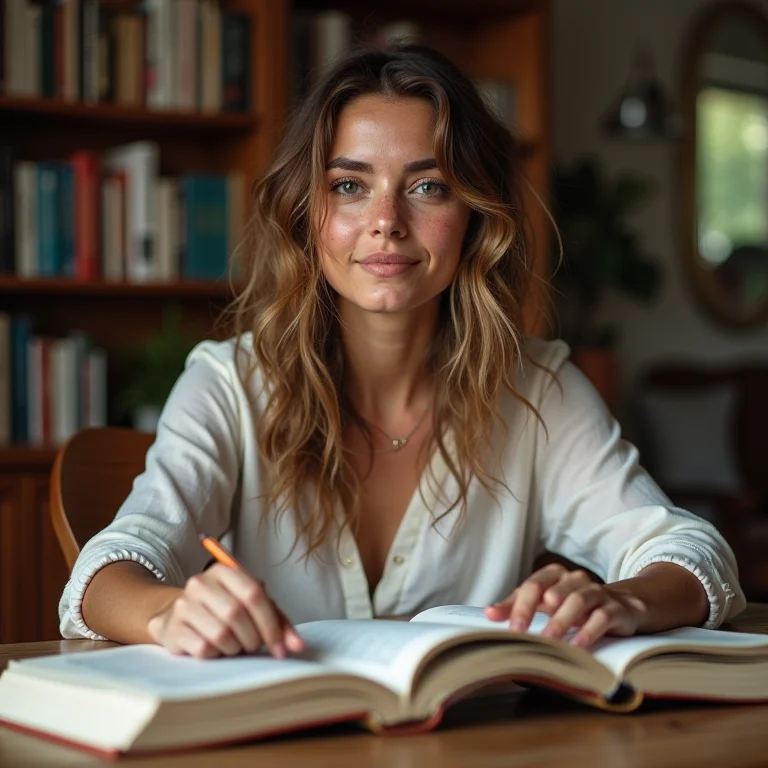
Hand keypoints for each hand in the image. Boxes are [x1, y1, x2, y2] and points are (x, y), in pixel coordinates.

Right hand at [147, 564, 304, 658]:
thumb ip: (278, 622)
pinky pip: (203, 648)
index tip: (280, 647)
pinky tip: (216, 650)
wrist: (180, 618)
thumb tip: (298, 645)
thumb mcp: (252, 608)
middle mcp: (201, 583)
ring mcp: (184, 604)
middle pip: (237, 614)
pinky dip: (216, 655)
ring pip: (221, 634)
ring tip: (234, 646)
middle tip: (254, 646)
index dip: (271, 623)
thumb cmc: (224, 611)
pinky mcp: (173, 628)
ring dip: (235, 648)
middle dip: (252, 638)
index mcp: (225, 570)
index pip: (254, 593)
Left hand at [484, 564, 646, 646]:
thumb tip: (489, 613)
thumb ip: (518, 606)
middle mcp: (576, 579)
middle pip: (552, 591)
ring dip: (561, 621)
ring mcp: (597, 592)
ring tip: (549, 640)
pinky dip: (588, 632)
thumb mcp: (546, 603)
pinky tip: (577, 646)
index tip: (509, 627)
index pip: (533, 585)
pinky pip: (601, 618)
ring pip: (577, 602)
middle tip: (522, 633)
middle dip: (536, 612)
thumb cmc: (574, 605)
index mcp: (555, 575)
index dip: (519, 605)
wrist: (622, 607)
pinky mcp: (615, 609)